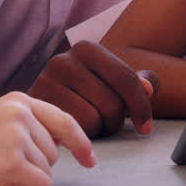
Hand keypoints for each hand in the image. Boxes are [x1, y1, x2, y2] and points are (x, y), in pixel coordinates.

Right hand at [0, 92, 94, 185]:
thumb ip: (28, 126)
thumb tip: (66, 143)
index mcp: (19, 101)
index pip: (64, 120)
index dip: (81, 142)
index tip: (90, 159)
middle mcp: (21, 114)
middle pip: (54, 152)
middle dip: (35, 166)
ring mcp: (17, 137)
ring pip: (47, 171)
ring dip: (26, 179)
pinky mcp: (12, 163)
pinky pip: (40, 184)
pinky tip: (0, 180)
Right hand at [27, 40, 158, 136]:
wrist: (41, 106)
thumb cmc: (83, 94)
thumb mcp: (111, 83)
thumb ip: (136, 83)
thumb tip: (148, 88)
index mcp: (86, 49)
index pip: (125, 78)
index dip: (142, 107)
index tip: (146, 127)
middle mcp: (64, 60)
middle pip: (112, 103)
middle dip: (117, 121)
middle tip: (108, 123)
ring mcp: (46, 81)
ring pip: (95, 119)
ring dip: (99, 130)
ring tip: (91, 123)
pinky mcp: (37, 106)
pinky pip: (75, 130)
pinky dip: (81, 136)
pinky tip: (75, 129)